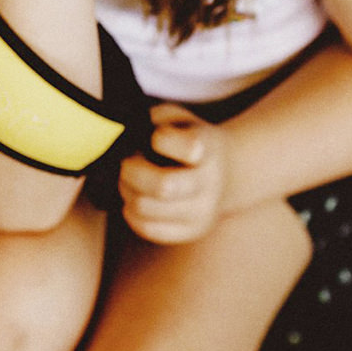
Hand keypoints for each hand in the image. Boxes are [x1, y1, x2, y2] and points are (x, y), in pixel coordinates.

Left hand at [118, 105, 231, 243]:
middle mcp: (211, 182)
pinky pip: (146, 228)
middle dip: (131, 170)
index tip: (156, 138)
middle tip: (127, 162)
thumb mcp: (179, 118)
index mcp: (209, 147)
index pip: (188, 147)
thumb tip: (131, 142)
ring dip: (127, 190)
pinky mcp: (191, 232)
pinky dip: (131, 212)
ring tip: (130, 180)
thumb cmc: (188, 139)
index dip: (161, 139)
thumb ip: (156, 120)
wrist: (224, 173)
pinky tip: (138, 198)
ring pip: (144, 208)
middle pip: (162, 187)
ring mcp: (203, 212)